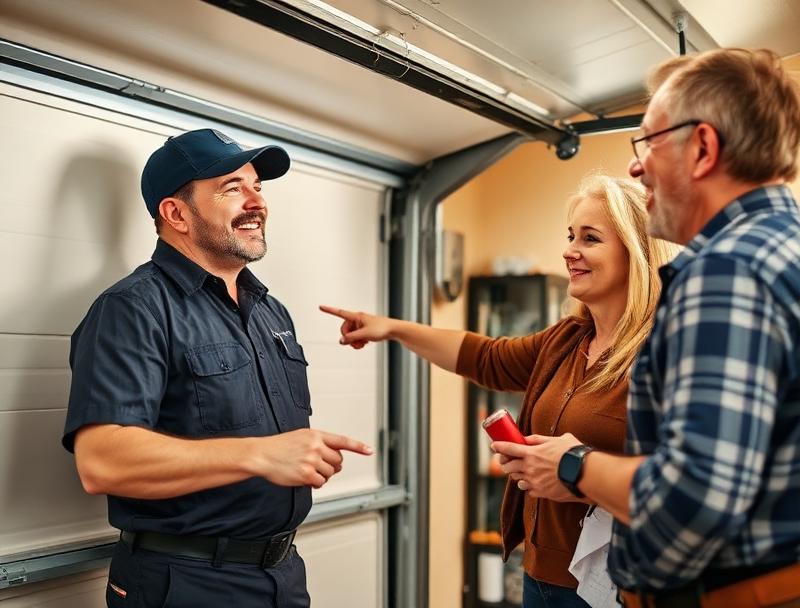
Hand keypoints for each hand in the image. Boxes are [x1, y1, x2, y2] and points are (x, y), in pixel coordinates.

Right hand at [253, 429, 372, 488]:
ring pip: (330, 473)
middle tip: (319, 466)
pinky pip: (321, 483)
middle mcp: (316, 446)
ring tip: (308, 471)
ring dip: (322, 475)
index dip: (358, 446)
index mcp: (316, 435)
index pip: (343, 440)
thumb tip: (335, 458)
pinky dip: (316, 483)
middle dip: (332, 466)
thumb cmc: (279, 446)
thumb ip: (319, 443)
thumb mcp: (301, 436)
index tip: (369, 451)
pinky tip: (306, 478)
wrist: (262, 454)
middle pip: (338, 461)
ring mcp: (311, 460)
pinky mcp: (306, 474)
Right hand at [319, 305, 393, 348]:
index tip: (320, 307)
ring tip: (363, 344)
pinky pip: (356, 337)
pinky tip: (365, 343)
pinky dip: (358, 342)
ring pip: (350, 335)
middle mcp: (357, 319)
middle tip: (357, 343)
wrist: (393, 330)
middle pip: (344, 330)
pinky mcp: (365, 330)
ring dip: (354, 342)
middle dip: (348, 338)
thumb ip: (351, 338)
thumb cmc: (381, 328)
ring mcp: (361, 325)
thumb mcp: (364, 334)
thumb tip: (341, 341)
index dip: (329, 310)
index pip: (340, 312)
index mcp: (356, 316)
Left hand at [492, 433, 582, 501]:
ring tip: (523, 472)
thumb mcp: (556, 440)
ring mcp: (535, 482)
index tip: (493, 445)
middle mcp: (530, 468)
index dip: (499, 446)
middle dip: (506, 464)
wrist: (584, 474)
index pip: (509, 449)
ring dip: (518, 475)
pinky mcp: (541, 493)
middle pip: (508, 467)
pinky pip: (529, 490)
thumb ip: (539, 439)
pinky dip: (529, 486)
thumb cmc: (572, 454)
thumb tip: (527, 439)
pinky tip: (536, 482)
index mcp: (532, 453)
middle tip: (507, 461)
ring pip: (517, 480)